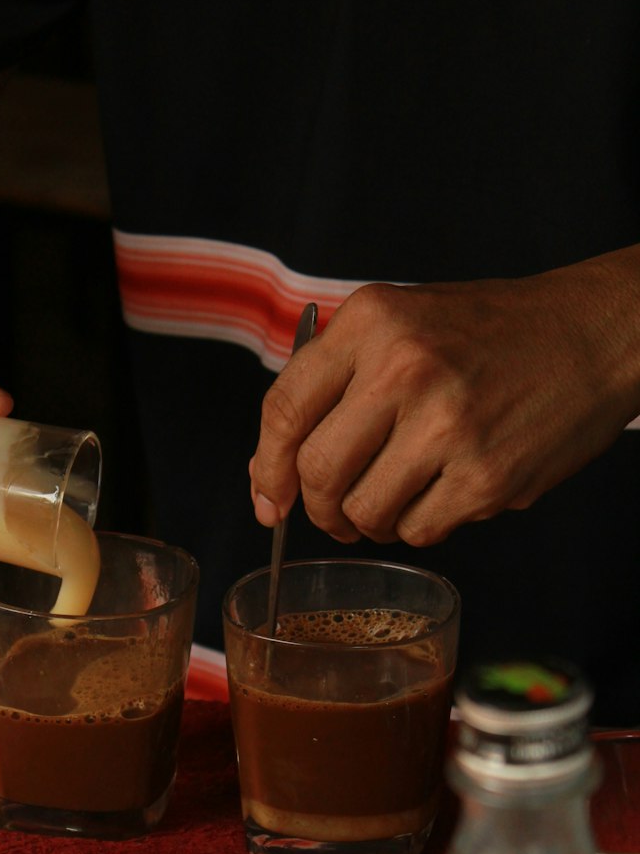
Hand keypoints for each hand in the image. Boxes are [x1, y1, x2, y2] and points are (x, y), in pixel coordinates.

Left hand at [249, 256, 639, 546]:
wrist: (587, 336)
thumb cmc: (487, 335)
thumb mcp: (402, 324)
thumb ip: (334, 385)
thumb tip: (270, 473)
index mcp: (372, 323)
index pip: (285, 408)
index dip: (266, 467)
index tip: (266, 499)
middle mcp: (404, 368)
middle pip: (318, 471)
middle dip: (317, 507)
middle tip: (334, 512)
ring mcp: (447, 425)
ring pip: (365, 510)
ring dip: (370, 521)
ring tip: (396, 497)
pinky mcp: (485, 475)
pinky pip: (418, 529)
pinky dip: (420, 524)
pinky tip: (442, 493)